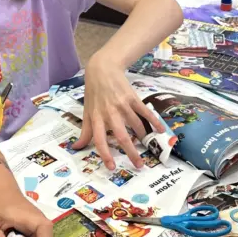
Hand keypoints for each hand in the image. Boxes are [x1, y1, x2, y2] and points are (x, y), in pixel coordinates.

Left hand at [74, 54, 164, 169]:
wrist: (102, 70)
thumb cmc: (93, 94)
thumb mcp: (87, 112)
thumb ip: (85, 132)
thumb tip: (76, 147)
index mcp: (97, 118)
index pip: (99, 139)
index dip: (105, 154)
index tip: (112, 167)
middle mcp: (110, 113)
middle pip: (121, 136)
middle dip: (131, 152)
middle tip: (139, 165)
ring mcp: (123, 105)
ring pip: (135, 125)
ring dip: (143, 137)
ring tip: (148, 146)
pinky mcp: (133, 98)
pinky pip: (145, 112)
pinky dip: (154, 121)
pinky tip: (161, 130)